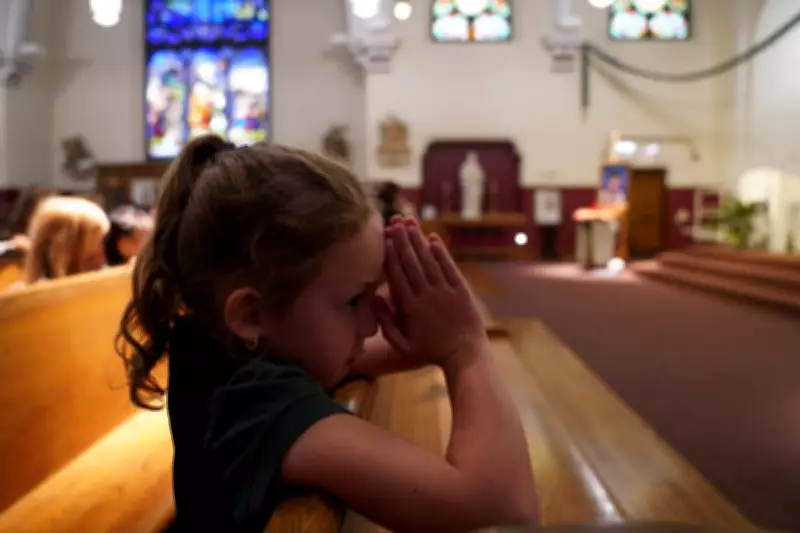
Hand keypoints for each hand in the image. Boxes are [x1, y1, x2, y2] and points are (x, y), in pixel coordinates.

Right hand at [379, 217, 485, 369]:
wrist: (464, 354)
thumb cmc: (429, 351)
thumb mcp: (401, 345)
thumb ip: (386, 322)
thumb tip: (373, 298)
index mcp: (410, 308)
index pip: (397, 276)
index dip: (389, 255)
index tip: (383, 239)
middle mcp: (427, 295)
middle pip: (411, 263)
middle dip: (402, 241)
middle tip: (394, 222)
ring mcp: (446, 291)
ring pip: (429, 261)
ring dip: (419, 241)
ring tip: (410, 223)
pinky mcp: (461, 290)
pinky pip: (449, 268)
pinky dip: (442, 253)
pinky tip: (433, 239)